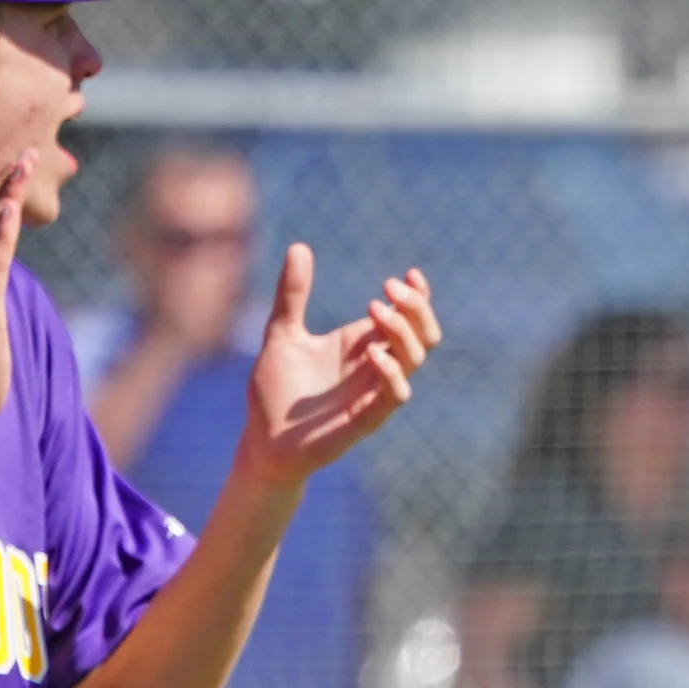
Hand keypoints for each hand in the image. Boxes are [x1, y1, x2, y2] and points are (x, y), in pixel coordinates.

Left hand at [242, 246, 440, 485]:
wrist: (263, 440)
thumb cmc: (275, 391)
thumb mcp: (282, 332)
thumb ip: (293, 294)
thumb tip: (299, 247)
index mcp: (364, 344)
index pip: (410, 318)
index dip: (419, 297)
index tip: (410, 275)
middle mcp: (377, 367)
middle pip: (424, 334)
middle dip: (416, 307)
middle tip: (388, 287)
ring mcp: (375, 392)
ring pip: (417, 359)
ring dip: (402, 330)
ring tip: (373, 308)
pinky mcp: (367, 418)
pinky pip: (397, 394)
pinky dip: (392, 371)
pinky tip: (371, 352)